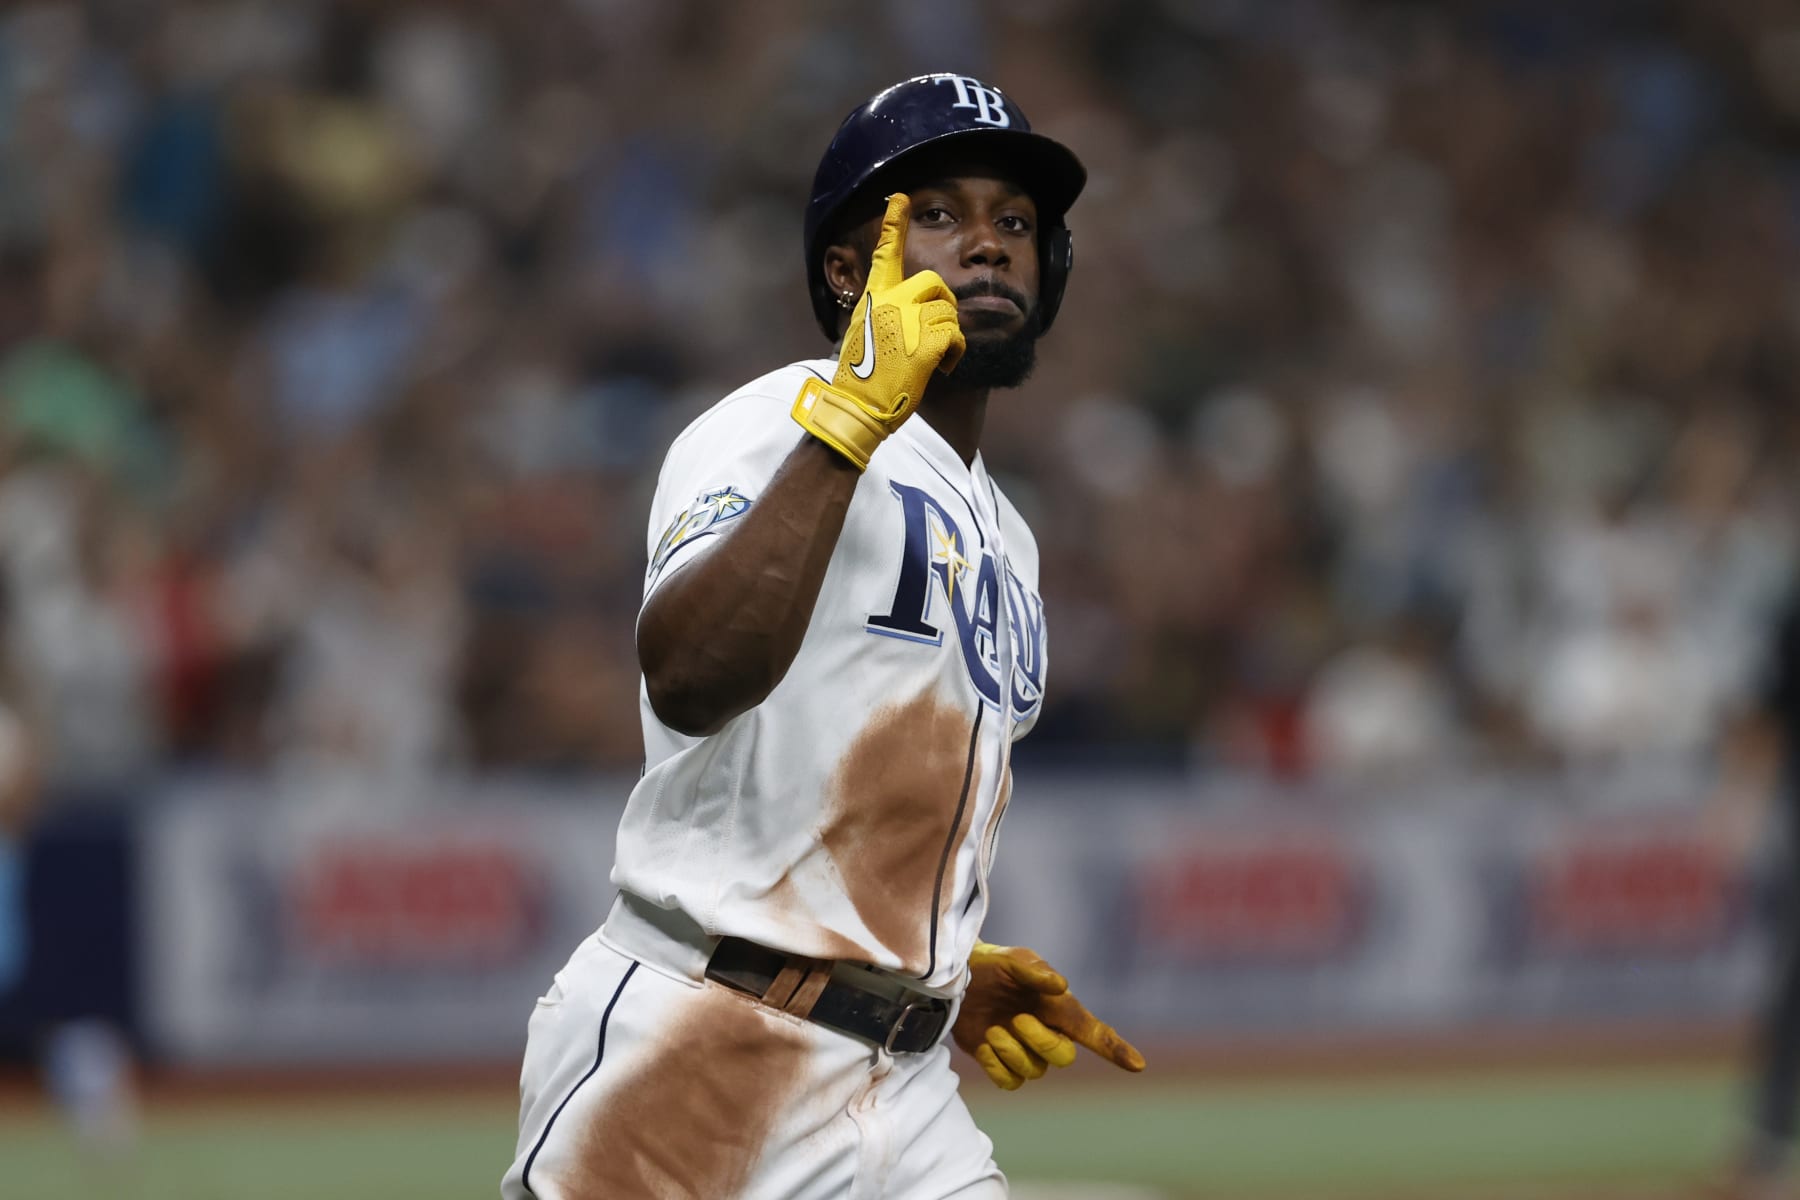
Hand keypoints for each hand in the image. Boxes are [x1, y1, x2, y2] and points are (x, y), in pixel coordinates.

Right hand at [792, 192, 965, 469]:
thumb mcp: (864, 332)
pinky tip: (943, 366)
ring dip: (949, 336)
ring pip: (950, 312)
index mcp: (871, 297)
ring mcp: (906, 321)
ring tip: (934, 358)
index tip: (900, 197)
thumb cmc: (863, 376)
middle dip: (944, 304)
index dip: (894, 223)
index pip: (884, 253)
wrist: (858, 406)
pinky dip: (956, 353)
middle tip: (938, 331)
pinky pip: (956, 335)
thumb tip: (909, 309)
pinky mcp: (925, 343)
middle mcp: (888, 302)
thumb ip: (884, 312)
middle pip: (935, 282)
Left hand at [953, 942, 1145, 1090]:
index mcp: (1060, 1010)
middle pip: (1064, 1058)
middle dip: (1042, 1041)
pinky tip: (985, 1043)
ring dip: (1012, 1051)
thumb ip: (1036, 973)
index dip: (1117, 1050)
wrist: (958, 981)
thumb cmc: (993, 966)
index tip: (1138, 1065)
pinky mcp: (1001, 1065)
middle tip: (1018, 1018)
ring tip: (994, 1028)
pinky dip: (996, 1066)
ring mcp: (1025, 1052)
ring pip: (1034, 1072)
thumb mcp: (1013, 960)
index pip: (1096, 1033)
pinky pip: (1009, 1083)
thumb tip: (1062, 987)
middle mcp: (1048, 1034)